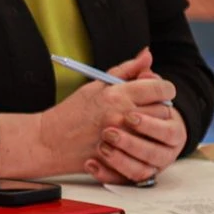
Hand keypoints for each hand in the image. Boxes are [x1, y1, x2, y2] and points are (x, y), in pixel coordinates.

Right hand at [39, 49, 176, 181]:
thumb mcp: (95, 86)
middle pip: (163, 109)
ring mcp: (122, 139)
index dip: (164, 88)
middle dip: (159, 107)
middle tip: (147, 108)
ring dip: (154, 127)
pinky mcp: (121, 158)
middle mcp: (121, 116)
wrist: (48, 142)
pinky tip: (135, 142)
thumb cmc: (70, 113)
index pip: (159, 88)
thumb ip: (125, 70)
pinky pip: (147, 152)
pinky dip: (145, 146)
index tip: (160, 90)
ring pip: (158, 131)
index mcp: (116, 95)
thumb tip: (148, 55)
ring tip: (139, 125)